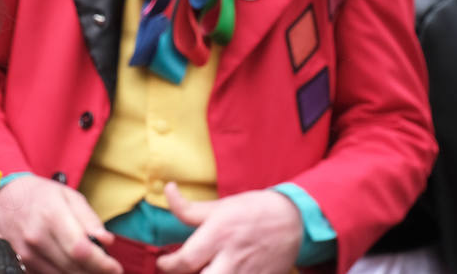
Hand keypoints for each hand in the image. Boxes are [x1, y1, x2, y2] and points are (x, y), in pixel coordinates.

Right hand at [0, 174, 120, 273]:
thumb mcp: (69, 196)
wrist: (5, 198)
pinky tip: (74, 268)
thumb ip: (89, 219)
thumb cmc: (41, 195)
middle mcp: (37, 237)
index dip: (101, 263)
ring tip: (92, 269)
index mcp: (52, 215)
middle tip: (108, 270)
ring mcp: (26, 252)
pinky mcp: (21, 263)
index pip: (80, 249)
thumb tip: (106, 241)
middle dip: (95, 272)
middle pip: (72, 267)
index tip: (116, 268)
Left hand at [156, 183, 302, 273]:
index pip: (184, 261)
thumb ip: (189, 208)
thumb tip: (167, 190)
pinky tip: (221, 271)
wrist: (292, 221)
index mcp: (219, 235)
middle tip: (182, 270)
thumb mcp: (221, 206)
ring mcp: (247, 273)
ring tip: (203, 268)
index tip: (164, 261)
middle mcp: (232, 257)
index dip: (167, 265)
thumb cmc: (252, 210)